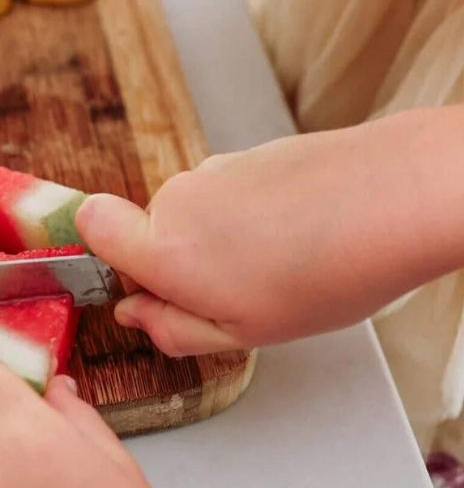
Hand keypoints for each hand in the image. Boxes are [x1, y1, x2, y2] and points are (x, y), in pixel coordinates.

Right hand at [77, 112, 463, 355]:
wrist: (396, 196)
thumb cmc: (327, 273)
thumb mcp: (244, 333)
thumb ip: (174, 328)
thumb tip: (134, 316)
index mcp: (164, 249)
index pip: (91, 225)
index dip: (108, 256)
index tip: (141, 284)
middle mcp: (179, 199)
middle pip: (151, 231)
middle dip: (182, 264)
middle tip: (239, 295)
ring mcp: (216, 171)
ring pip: (195, 215)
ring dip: (222, 243)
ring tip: (281, 267)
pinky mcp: (251, 154)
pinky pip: (230, 194)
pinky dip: (252, 218)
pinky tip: (299, 237)